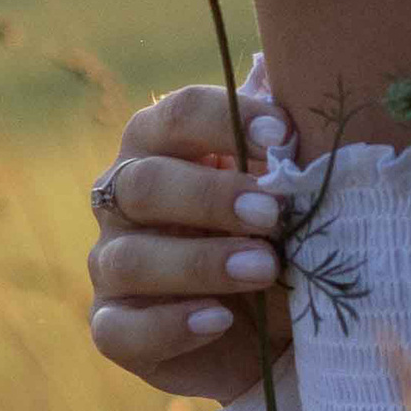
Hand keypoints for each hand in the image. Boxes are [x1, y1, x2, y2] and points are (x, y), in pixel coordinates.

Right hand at [86, 77, 295, 403]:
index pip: (176, 115)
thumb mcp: (295, 193)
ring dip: (199, 262)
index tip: (284, 137)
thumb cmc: (281, 242)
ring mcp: (111, 266)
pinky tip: (218, 320)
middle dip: (211, 196)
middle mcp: (123, 201)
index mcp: (162, 148)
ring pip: (131, 258)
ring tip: (263, 268)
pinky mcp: (115, 329)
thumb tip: (299, 72)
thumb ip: (288, 141)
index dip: (225, 121)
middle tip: (274, 213)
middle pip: (144, 184)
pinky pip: (119, 329)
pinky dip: (168, 325)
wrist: (279, 338)